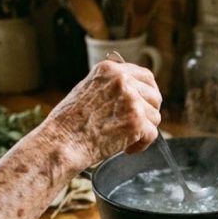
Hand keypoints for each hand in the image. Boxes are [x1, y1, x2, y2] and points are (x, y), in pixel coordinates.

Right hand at [45, 59, 161, 168]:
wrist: (62, 142)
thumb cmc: (69, 122)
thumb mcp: (87, 89)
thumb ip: (111, 87)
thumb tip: (134, 92)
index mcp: (110, 70)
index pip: (146, 76)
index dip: (149, 93)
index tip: (146, 105)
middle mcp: (123, 81)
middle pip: (155, 96)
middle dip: (149, 113)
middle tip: (136, 126)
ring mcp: (132, 101)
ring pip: (155, 117)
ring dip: (144, 130)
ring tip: (124, 139)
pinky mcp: (137, 122)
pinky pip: (153, 134)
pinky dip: (141, 145)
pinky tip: (126, 148)